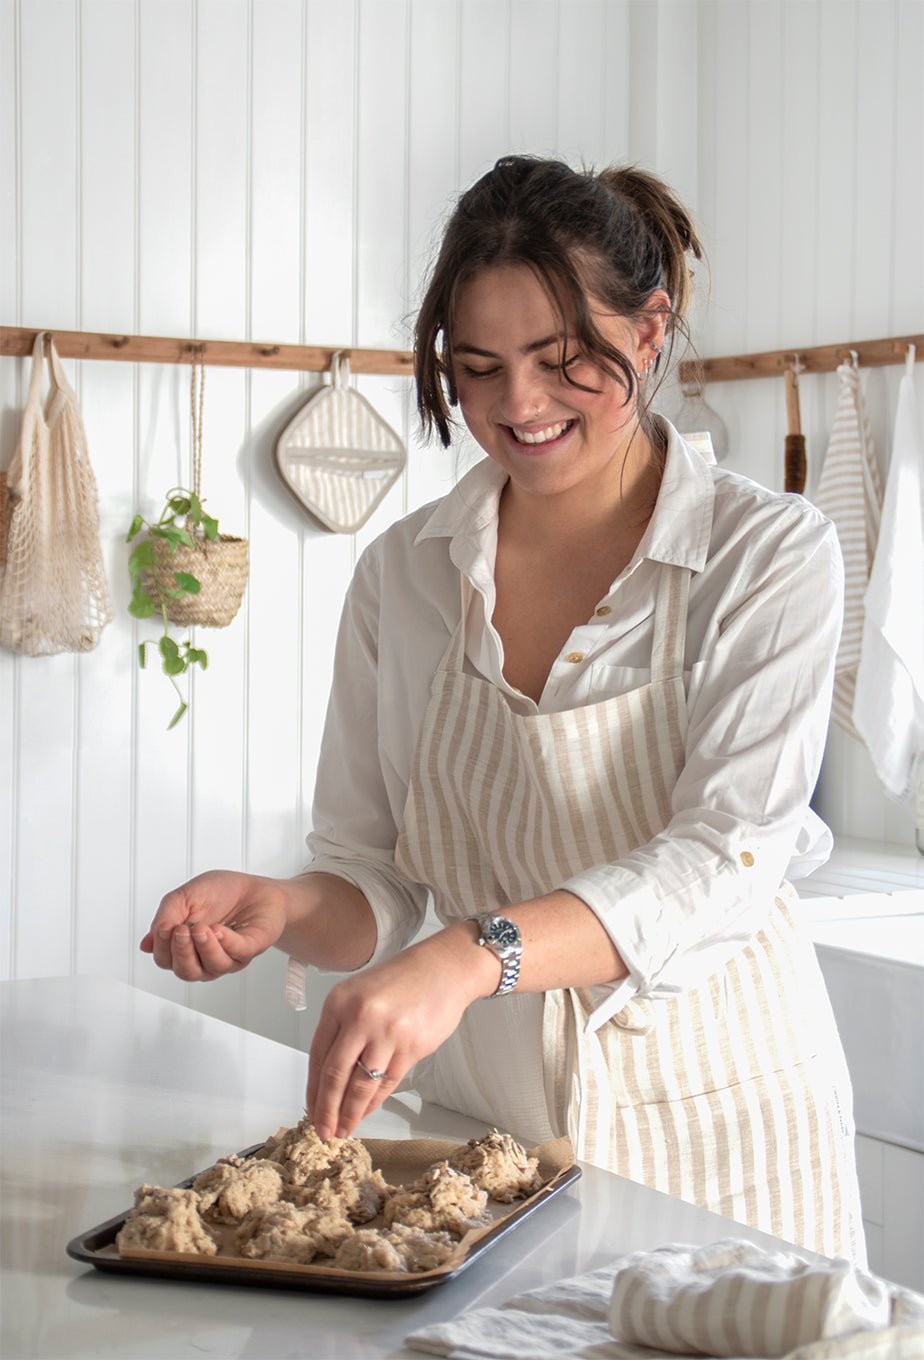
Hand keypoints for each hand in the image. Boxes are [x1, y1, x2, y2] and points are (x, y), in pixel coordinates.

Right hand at [140, 870, 288, 981]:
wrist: (254, 886)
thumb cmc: (220, 893)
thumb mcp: (184, 896)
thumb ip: (164, 917)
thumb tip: (148, 944)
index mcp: (186, 947)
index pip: (165, 960)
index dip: (162, 947)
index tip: (167, 927)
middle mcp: (205, 957)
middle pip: (186, 972)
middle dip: (181, 952)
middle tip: (182, 931)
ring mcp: (229, 957)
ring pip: (212, 968)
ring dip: (204, 948)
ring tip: (201, 928)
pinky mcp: (251, 948)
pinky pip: (237, 954)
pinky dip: (226, 943)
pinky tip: (219, 929)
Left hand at [307, 923, 497, 1139]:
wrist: (444, 968)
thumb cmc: (402, 980)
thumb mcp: (360, 992)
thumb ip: (343, 1027)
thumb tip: (328, 1077)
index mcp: (339, 1002)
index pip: (317, 1055)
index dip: (313, 1088)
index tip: (311, 1109)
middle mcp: (359, 1016)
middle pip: (334, 1075)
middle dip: (326, 1109)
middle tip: (323, 1131)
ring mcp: (387, 1033)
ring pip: (360, 1085)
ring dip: (350, 1113)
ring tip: (344, 1129)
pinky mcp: (412, 1047)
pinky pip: (387, 1083)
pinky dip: (374, 1102)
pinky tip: (366, 1111)